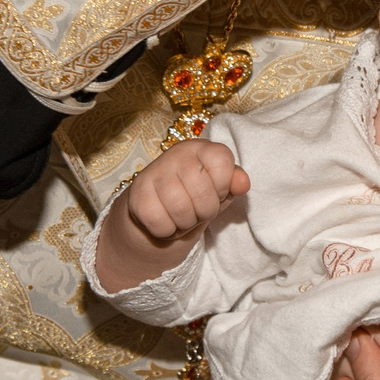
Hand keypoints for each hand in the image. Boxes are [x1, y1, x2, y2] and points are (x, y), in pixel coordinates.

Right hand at [96, 139, 248, 289]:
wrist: (159, 209)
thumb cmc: (196, 196)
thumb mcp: (220, 189)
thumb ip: (234, 183)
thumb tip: (242, 182)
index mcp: (200, 148)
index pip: (222, 162)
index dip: (223, 186)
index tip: (216, 191)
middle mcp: (175, 154)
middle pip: (203, 193)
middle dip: (205, 211)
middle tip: (197, 209)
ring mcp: (153, 173)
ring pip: (181, 211)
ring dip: (186, 223)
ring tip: (182, 216)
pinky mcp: (137, 195)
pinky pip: (161, 224)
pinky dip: (167, 231)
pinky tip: (165, 220)